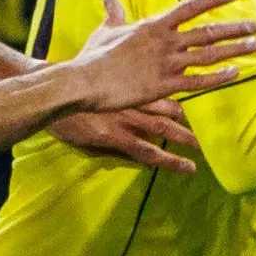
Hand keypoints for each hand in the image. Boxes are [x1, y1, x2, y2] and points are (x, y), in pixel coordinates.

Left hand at [54, 100, 200, 172]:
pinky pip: (147, 90)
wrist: (54, 92)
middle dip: (182, 139)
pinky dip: (162, 95)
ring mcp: (126, 100)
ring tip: (192, 123)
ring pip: (158, 108)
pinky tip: (174, 97)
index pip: (149, 152)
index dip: (171, 161)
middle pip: (160, 129)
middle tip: (201, 146)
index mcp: (115, 136)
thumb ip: (113, 151)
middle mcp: (125, 118)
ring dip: (177, 116)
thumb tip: (138, 158)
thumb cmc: (66, 125)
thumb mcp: (86, 144)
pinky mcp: (123, 86)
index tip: (190, 168)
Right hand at [71, 0, 255, 110]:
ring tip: (254, 46)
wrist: (88, 80)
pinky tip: (235, 73)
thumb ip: (114, 13)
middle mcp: (166, 41)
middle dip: (234, 28)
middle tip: (255, 26)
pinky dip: (218, 77)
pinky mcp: (166, 86)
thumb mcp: (106, 29)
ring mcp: (168, 63)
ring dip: (234, 50)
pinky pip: (198, 81)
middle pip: (208, 31)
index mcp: (154, 25)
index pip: (191, 6)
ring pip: (209, 54)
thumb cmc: (95, 56)